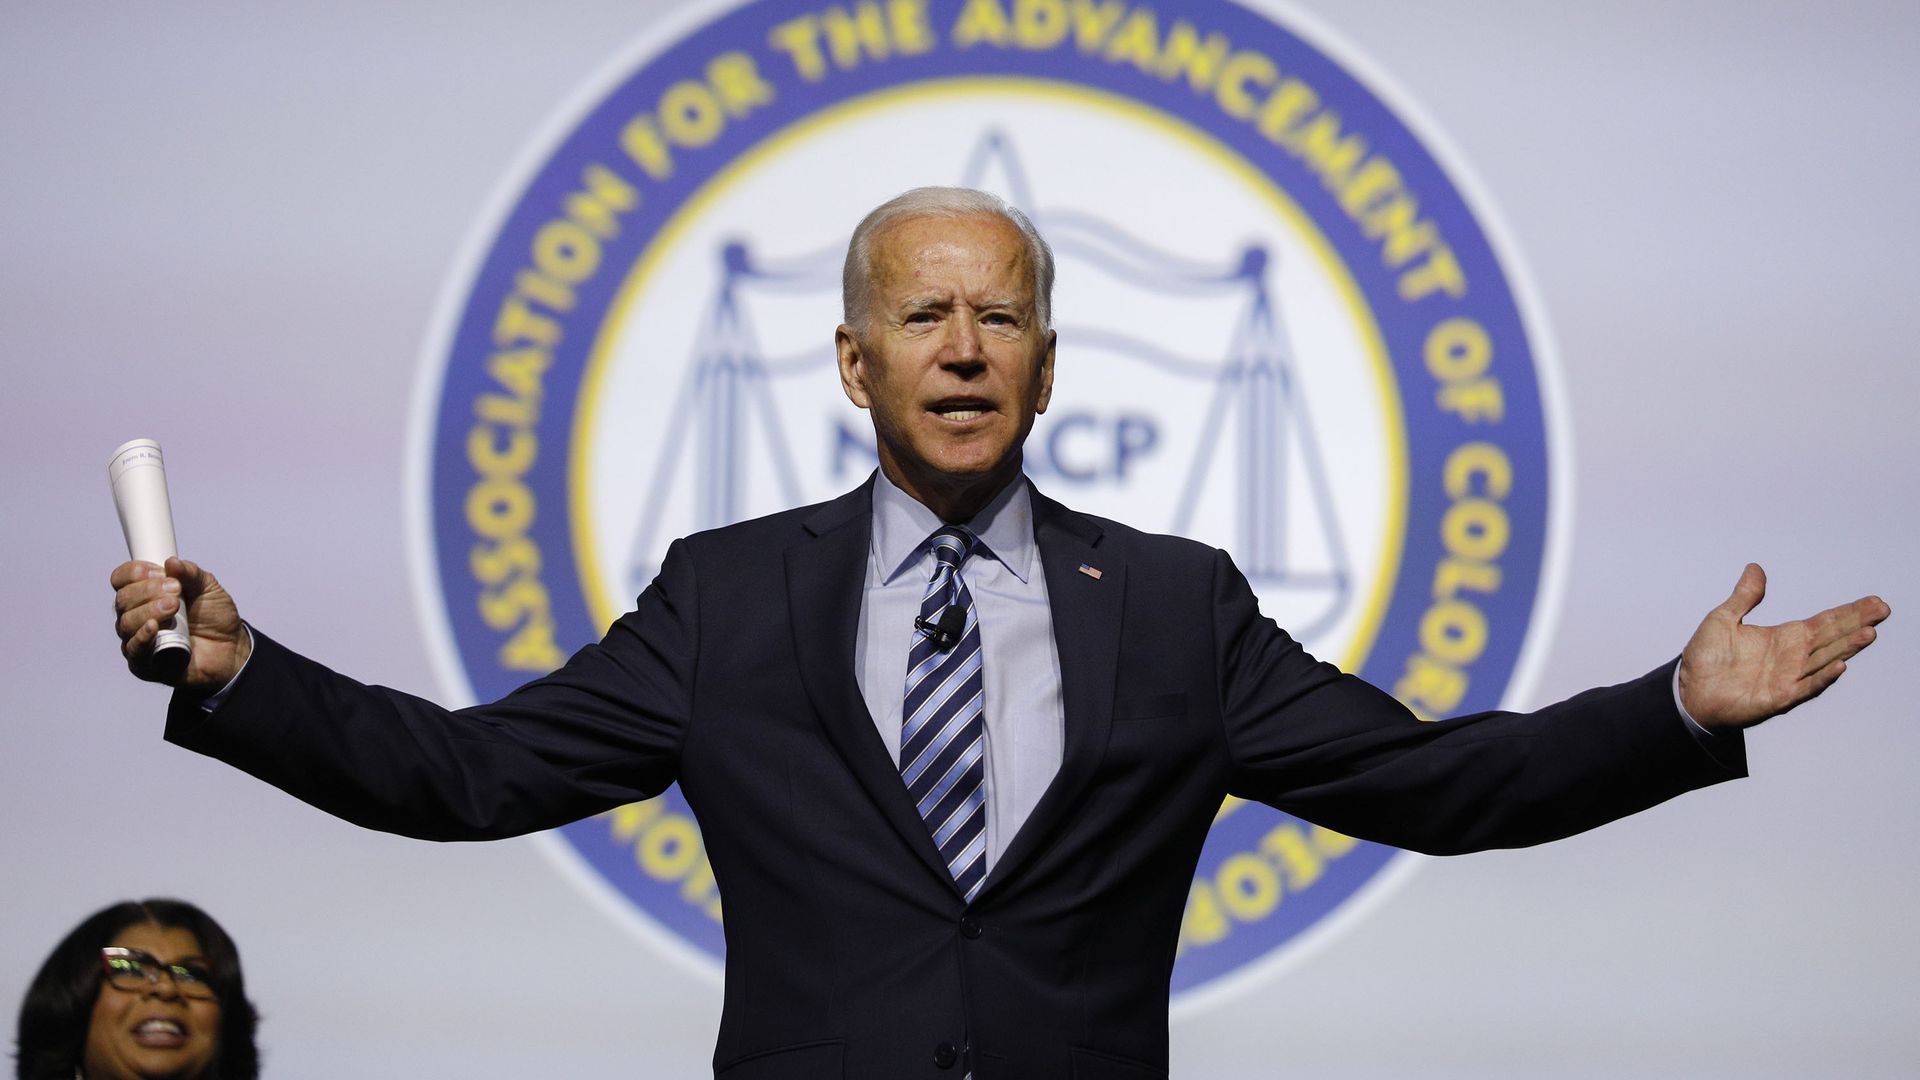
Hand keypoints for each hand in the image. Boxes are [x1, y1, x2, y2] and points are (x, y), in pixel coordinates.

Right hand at [110, 556, 250, 689]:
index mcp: (145, 594)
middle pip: (123, 600)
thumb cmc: (215, 618)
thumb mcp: (209, 588)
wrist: (233, 648)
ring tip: (175, 607)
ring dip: (149, 611)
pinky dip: (141, 637)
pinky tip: (154, 627)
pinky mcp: (144, 664)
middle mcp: (136, 616)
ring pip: (125, 623)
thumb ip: (191, 573)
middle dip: (148, 591)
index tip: (160, 572)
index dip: (135, 572)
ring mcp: (138, 640)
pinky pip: (133, 650)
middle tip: (176, 592)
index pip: (122, 579)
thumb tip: (171, 561)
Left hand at [1678, 563, 1889, 729]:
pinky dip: (1822, 677)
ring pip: (1825, 659)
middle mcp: (1791, 657)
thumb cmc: (1706, 658)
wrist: (1688, 691)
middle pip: (1831, 637)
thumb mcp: (1722, 619)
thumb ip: (1744, 596)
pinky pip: (1806, 686)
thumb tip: (1755, 569)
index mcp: (1782, 638)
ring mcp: (1788, 677)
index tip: (1871, 602)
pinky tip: (1839, 665)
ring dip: (1846, 647)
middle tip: (1882, 610)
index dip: (1847, 612)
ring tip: (1868, 633)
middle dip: (1856, 623)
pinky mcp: (1778, 696)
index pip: (1822, 622)